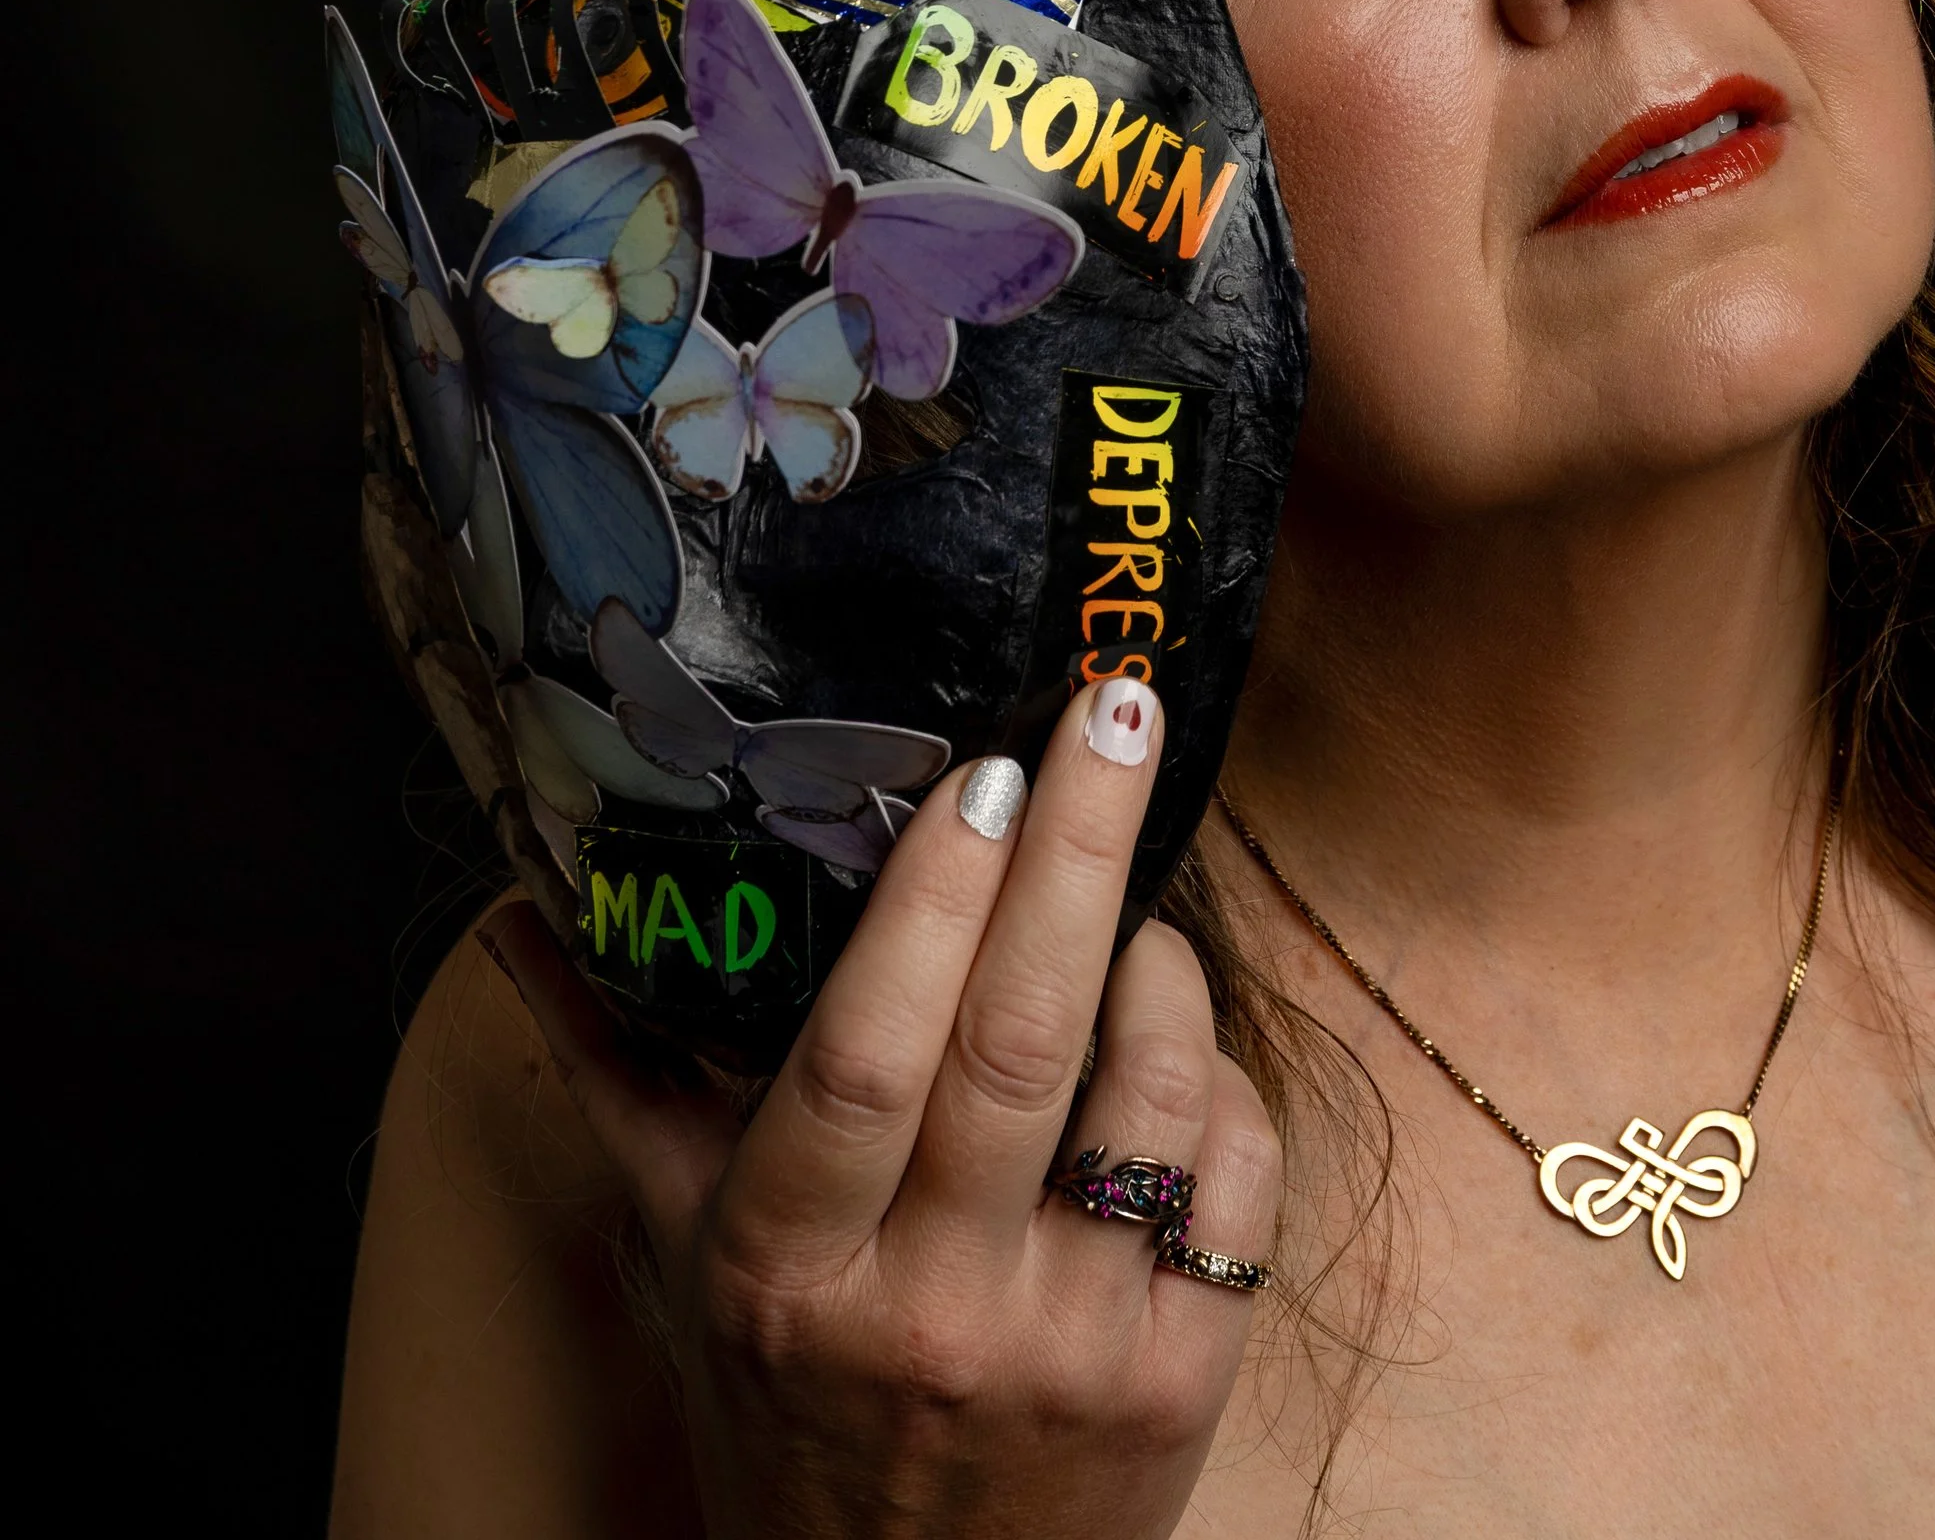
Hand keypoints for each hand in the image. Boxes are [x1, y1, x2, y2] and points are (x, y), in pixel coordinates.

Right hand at [484, 676, 1280, 1539]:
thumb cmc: (785, 1403)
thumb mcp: (683, 1257)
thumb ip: (619, 1078)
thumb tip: (522, 916)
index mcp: (789, 1263)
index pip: (863, 1053)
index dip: (930, 903)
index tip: (977, 772)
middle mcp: (927, 1307)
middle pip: (1020, 1042)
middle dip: (1080, 850)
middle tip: (1110, 709)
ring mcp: (1065, 1347)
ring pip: (1149, 1099)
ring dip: (1162, 966)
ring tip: (1139, 900)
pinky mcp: (1180, 1384)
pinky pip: (1235, 1182)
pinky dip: (1218, 1079)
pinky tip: (1175, 1042)